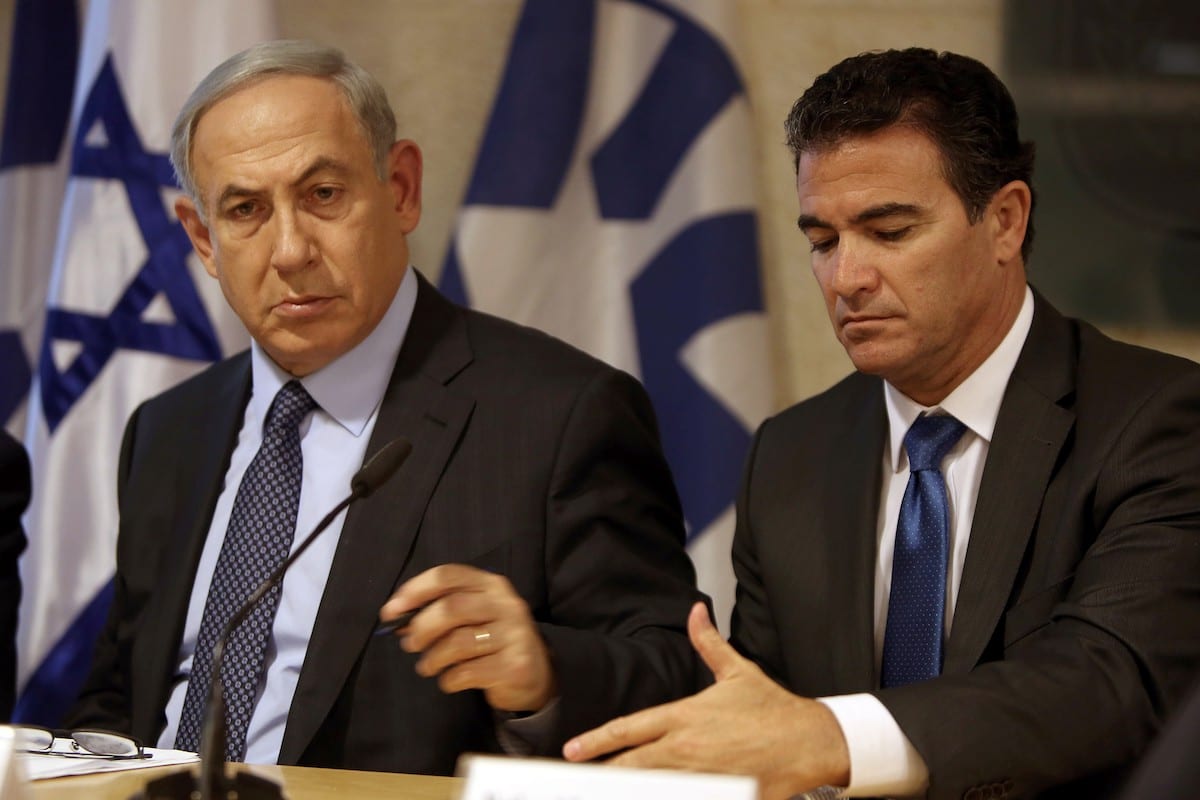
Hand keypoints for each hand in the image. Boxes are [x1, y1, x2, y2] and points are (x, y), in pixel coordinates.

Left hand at [379, 564, 556, 711]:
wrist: (534, 675)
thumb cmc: (492, 640)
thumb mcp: (471, 617)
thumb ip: (439, 611)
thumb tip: (396, 618)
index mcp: (491, 584)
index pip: (448, 576)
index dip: (414, 591)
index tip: (390, 612)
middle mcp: (506, 604)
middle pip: (451, 608)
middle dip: (422, 628)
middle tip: (410, 645)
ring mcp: (514, 634)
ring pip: (458, 643)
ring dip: (433, 658)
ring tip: (427, 666)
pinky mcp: (514, 665)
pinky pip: (468, 672)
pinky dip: (449, 679)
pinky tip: (450, 680)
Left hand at [563, 602, 849, 799]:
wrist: (811, 740)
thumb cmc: (773, 709)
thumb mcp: (737, 671)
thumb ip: (708, 643)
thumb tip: (695, 612)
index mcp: (686, 716)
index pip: (630, 729)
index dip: (597, 741)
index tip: (573, 749)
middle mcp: (688, 748)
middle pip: (632, 766)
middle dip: (604, 774)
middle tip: (578, 780)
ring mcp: (703, 776)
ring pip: (653, 788)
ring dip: (631, 790)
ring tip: (605, 794)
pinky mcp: (723, 795)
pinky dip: (667, 799)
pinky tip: (654, 799)